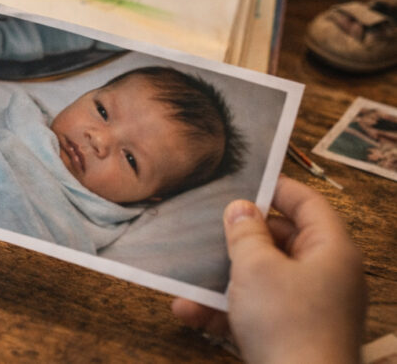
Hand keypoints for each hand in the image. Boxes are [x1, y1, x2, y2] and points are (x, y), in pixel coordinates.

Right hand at [171, 176, 365, 363]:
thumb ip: (245, 232)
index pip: (307, 203)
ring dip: (221, 276)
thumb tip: (240, 209)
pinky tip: (187, 310)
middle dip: (239, 236)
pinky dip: (223, 309)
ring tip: (188, 270)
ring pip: (261, 278)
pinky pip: (254, 311)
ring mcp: (308, 308)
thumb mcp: (256, 267)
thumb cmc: (287, 325)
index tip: (240, 182)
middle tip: (207, 224)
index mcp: (331, 250)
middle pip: (281, 240)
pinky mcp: (290, 335)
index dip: (275, 188)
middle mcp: (325, 276)